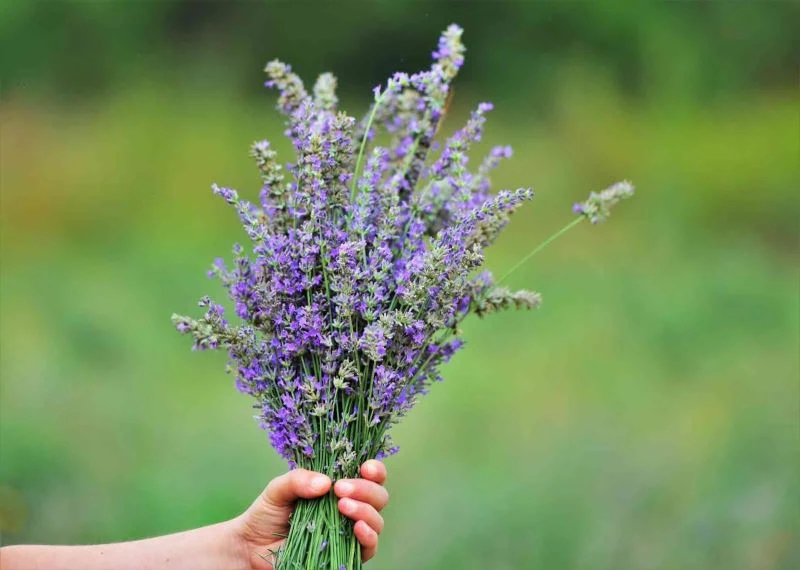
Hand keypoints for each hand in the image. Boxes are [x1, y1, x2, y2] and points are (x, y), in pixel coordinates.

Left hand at [233, 460, 388, 568]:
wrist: (252, 546)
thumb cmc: (267, 513)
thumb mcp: (278, 488)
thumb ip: (299, 479)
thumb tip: (326, 483)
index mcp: (339, 486)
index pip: (370, 475)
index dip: (375, 470)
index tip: (365, 467)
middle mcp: (350, 507)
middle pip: (378, 496)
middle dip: (365, 490)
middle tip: (341, 489)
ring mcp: (349, 531)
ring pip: (376, 520)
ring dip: (365, 511)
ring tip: (342, 506)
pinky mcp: (346, 555)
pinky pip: (369, 547)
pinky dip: (368, 536)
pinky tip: (357, 528)